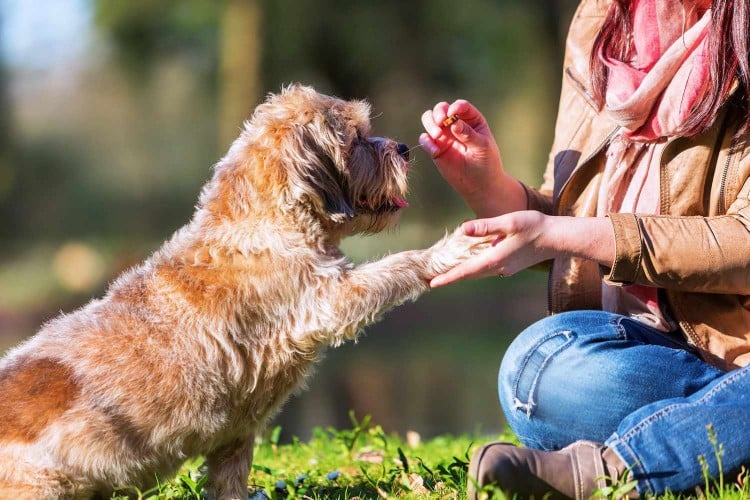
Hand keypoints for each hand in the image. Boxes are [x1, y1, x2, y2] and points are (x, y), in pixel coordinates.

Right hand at [419, 100, 525, 216]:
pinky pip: (425, 139)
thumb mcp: (482, 147)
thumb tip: (454, 124)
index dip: (455, 107)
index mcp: (471, 120)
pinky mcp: (436, 148)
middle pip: (441, 109)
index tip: (452, 115)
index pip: (461, 106)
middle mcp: (456, 124)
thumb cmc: (486, 163)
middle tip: (440, 122)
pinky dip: (426, 142)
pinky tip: (435, 151)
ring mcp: (444, 136)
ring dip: (430, 124)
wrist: (480, 185)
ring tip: (437, 136)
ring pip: (429, 120)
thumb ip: (469, 135)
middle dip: (438, 112)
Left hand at [429, 213, 615, 287]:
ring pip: (478, 272)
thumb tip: (463, 229)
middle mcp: (499, 268)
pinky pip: (488, 268)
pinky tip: (470, 261)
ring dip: (463, 273)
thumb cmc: (535, 227)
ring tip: (444, 273)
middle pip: (470, 274)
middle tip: (431, 280)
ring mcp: (505, 268)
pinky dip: (475, 267)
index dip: (448, 278)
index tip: (433, 284)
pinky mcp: (511, 266)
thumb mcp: (509, 222)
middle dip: (451, 277)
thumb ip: (486, 226)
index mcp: (496, 258)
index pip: (466, 271)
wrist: (558, 239)